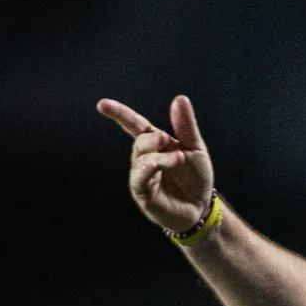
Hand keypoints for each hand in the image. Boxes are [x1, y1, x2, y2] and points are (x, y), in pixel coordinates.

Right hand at [97, 95, 214, 231]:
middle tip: (165, 140)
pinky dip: (147, 170)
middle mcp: (146, 158)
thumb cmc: (197, 178)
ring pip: (141, 160)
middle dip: (151, 139)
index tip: (103, 104)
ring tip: (179, 158)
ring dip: (159, 157)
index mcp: (157, 145)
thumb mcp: (196, 149)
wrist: (202, 207)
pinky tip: (156, 166)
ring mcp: (142, 176)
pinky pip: (139, 179)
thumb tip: (180, 98)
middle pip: (140, 142)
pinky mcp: (143, 193)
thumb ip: (186, 126)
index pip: (135, 126)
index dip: (120, 114)